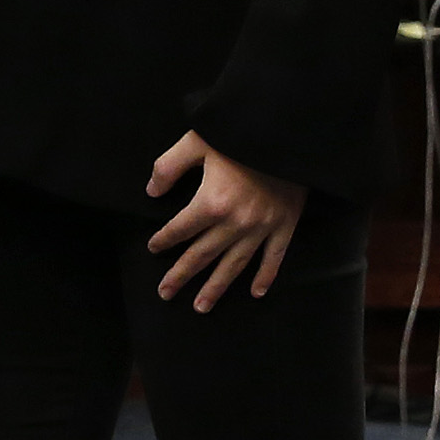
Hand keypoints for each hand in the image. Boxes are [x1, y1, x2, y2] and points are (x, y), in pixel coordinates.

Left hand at [147, 134, 306, 310]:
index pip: (180, 229)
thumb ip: (169, 166)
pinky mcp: (285, 225)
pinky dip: (265, 276)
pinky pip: (274, 257)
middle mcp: (234, 223)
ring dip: (216, 287)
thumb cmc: (238, 133)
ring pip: (234, 265)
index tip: (154, 248)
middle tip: (165, 293)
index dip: (164, 239)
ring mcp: (262, 228)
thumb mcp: (195, 141)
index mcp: (210, 203)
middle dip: (181, 275)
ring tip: (201, 307)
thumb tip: (152, 191)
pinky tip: (256, 293)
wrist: (288, 132)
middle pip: (202, 255)